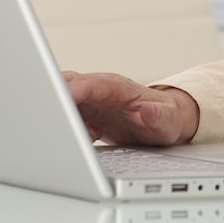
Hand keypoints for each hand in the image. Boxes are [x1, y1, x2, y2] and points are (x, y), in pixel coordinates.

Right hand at [62, 71, 198, 144]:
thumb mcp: (168, 120)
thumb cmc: (166, 117)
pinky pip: (66, 115)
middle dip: (55, 99)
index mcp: (115, 86)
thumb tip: (149, 110)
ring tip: (91, 135)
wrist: (164, 121)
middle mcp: (99, 89)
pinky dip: (68, 128)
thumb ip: (159, 115)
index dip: (71, 93)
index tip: (59, 104)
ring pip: (62, 100)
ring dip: (63, 118)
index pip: (87, 84)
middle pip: (67, 85)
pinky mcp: (86, 111)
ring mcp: (90, 99)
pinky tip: (90, 138)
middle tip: (59, 123)